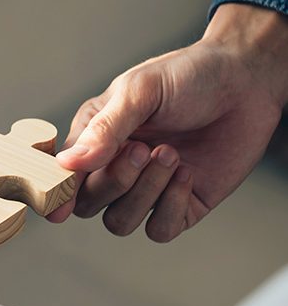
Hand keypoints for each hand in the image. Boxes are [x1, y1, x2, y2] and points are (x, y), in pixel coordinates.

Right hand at [49, 4, 287, 241]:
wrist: (246, 80)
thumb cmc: (188, 76)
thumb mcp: (139, 91)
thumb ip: (104, 129)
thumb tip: (68, 163)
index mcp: (93, 138)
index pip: (63, 176)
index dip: (59, 191)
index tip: (59, 199)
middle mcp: (115, 168)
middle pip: (88, 204)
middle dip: (114, 182)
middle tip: (142, 149)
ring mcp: (148, 189)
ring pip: (120, 221)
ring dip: (144, 192)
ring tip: (170, 154)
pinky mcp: (182, 205)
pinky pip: (160, 229)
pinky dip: (170, 205)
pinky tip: (186, 172)